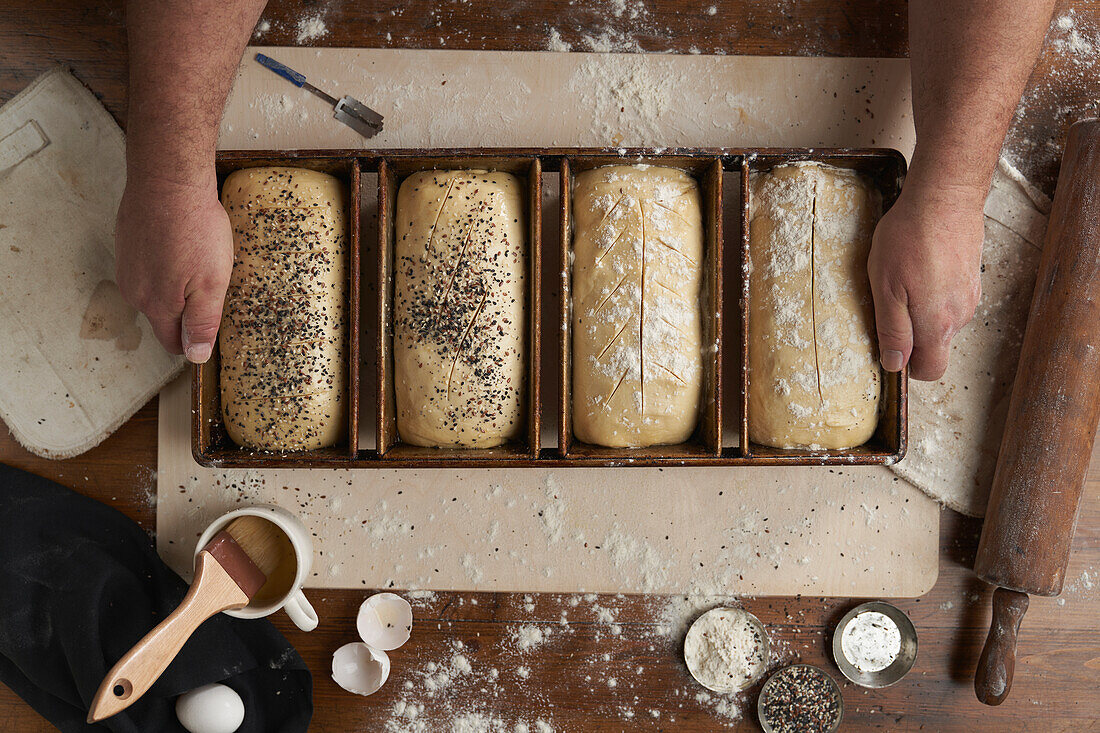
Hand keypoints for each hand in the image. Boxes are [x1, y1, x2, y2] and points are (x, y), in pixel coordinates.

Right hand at [114, 174, 232, 361]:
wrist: (167, 180)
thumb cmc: (194, 229)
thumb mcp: (212, 283)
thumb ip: (202, 323)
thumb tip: (195, 356)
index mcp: (157, 305)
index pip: (172, 341)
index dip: (193, 340)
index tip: (210, 325)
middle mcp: (135, 290)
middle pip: (163, 316)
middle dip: (187, 309)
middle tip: (210, 282)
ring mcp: (127, 265)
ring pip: (155, 290)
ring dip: (176, 283)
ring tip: (197, 259)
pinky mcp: (127, 244)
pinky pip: (148, 266)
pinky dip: (165, 261)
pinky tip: (181, 244)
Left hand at [867, 176, 984, 380]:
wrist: (944, 196)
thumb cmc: (910, 238)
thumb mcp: (886, 288)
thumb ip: (893, 330)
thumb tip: (895, 364)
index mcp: (939, 325)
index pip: (931, 370)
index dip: (907, 366)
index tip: (888, 347)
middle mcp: (961, 315)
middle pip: (936, 345)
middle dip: (911, 336)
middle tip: (888, 305)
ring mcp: (970, 295)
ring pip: (942, 321)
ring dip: (921, 310)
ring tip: (902, 280)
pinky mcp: (971, 276)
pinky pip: (949, 298)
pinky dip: (933, 292)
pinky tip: (918, 268)